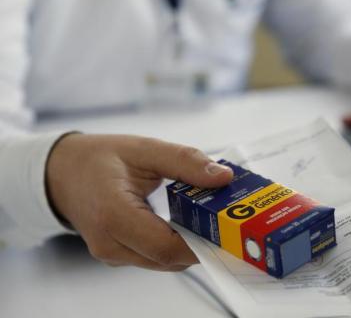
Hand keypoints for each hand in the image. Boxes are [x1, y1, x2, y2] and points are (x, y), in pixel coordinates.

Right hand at [46, 134, 232, 270]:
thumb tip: (223, 177)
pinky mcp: (115, 253)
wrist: (63, 172)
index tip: (227, 225)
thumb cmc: (99, 158)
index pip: (165, 246)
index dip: (201, 241)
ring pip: (162, 260)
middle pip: (167, 257)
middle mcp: (109, 243)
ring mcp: (111, 253)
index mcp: (113, 215)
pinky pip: (151, 255)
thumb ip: (184, 161)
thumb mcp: (144, 149)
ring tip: (206, 217)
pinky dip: (172, 243)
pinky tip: (184, 222)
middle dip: (200, 242)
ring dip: (187, 243)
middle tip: (223, 219)